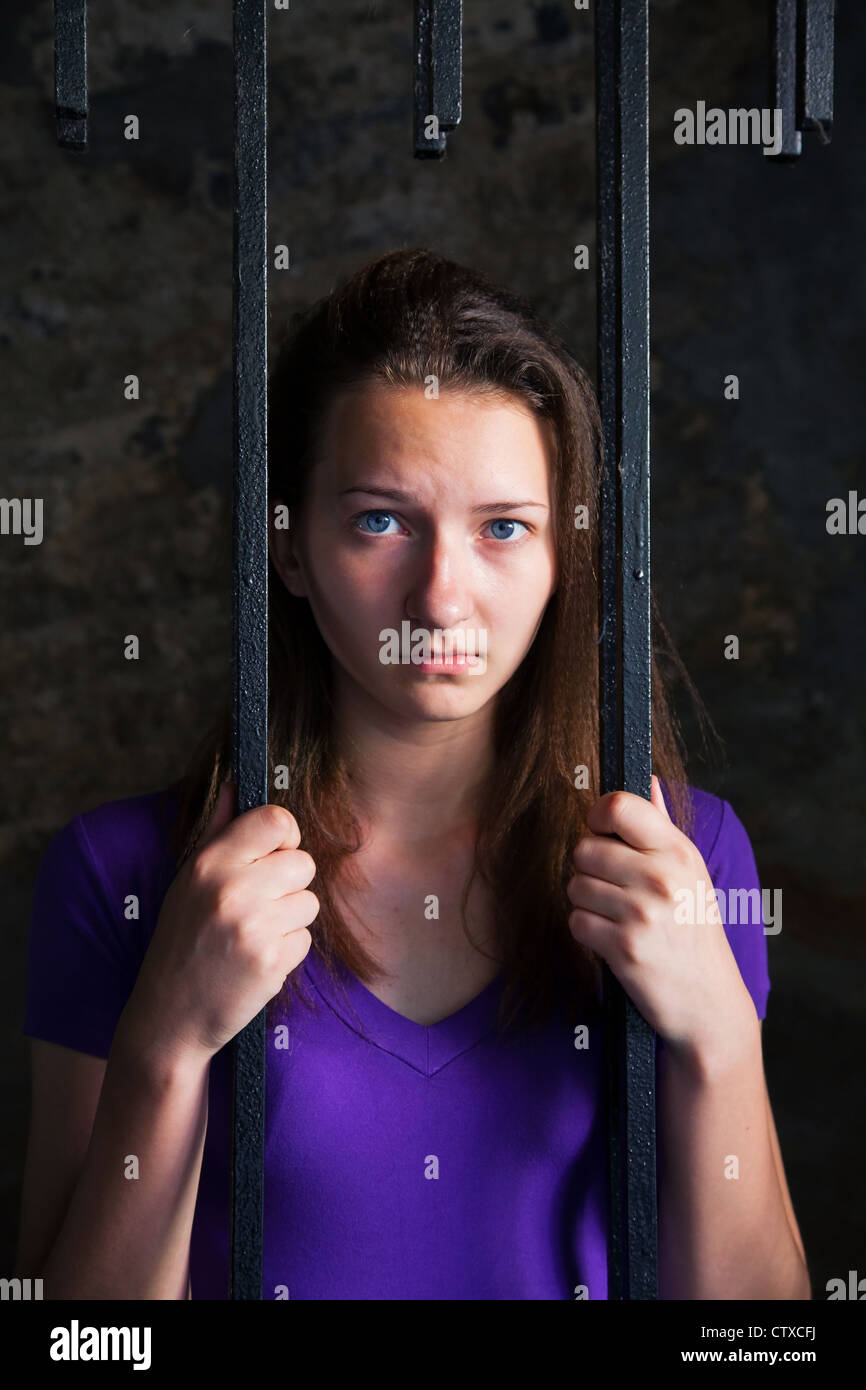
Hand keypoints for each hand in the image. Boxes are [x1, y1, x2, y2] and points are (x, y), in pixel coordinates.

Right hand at [117, 780, 319, 1065]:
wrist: (169, 1016)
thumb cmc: (181, 941)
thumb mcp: (187, 881)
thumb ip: (218, 829)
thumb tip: (239, 780)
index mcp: (209, 863)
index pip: (277, 820)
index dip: (284, 836)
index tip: (273, 853)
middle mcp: (231, 890)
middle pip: (303, 862)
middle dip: (289, 884)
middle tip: (258, 905)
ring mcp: (253, 927)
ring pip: (310, 901)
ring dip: (290, 918)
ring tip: (254, 934)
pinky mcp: (272, 962)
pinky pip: (307, 938)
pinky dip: (289, 950)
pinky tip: (256, 959)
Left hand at [566, 775, 756, 1057]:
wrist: (710, 1004)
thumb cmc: (695, 932)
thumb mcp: (690, 873)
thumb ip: (662, 826)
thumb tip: (647, 777)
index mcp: (678, 852)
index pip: (619, 806)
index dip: (597, 816)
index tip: (601, 832)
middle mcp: (662, 877)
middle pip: (584, 849)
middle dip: (589, 870)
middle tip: (613, 890)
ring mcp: (643, 913)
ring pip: (575, 886)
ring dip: (587, 903)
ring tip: (617, 918)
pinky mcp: (624, 948)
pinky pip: (576, 922)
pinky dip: (587, 933)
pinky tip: (613, 941)